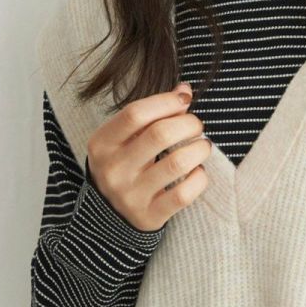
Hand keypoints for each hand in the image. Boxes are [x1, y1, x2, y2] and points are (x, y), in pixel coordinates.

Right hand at [85, 82, 210, 230]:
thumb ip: (151, 114)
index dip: (166, 102)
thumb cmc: (123, 164)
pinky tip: (197, 171)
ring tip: (202, 146)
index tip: (184, 100)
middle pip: (160, 135)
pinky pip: (184, 194)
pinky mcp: (149, 216)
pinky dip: (199, 178)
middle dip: (189, 124)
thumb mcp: (124, 138)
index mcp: (102, 143)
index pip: (136, 114)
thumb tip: (184, 90)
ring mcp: (131, 195)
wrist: (108, 214)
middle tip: (196, 126)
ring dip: (199, 149)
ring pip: (177, 164)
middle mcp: (113, 169)